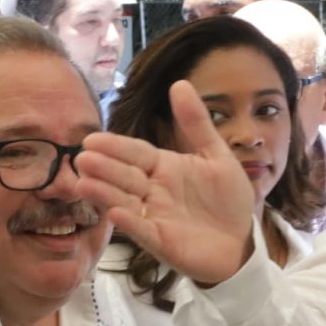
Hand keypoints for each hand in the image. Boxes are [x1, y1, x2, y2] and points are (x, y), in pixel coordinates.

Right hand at [75, 82, 259, 286]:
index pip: (135, 153)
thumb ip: (197, 122)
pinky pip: (143, 231)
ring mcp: (154, 217)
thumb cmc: (227, 199)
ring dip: (104, 194)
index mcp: (164, 167)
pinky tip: (115, 214)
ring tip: (83, 184)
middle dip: (103, 168)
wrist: (243, 242)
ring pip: (124, 202)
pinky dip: (129, 223)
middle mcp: (153, 191)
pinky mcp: (162, 242)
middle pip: (124, 176)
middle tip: (82, 158)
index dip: (115, 146)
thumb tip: (178, 83)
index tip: (92, 139)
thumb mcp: (216, 155)